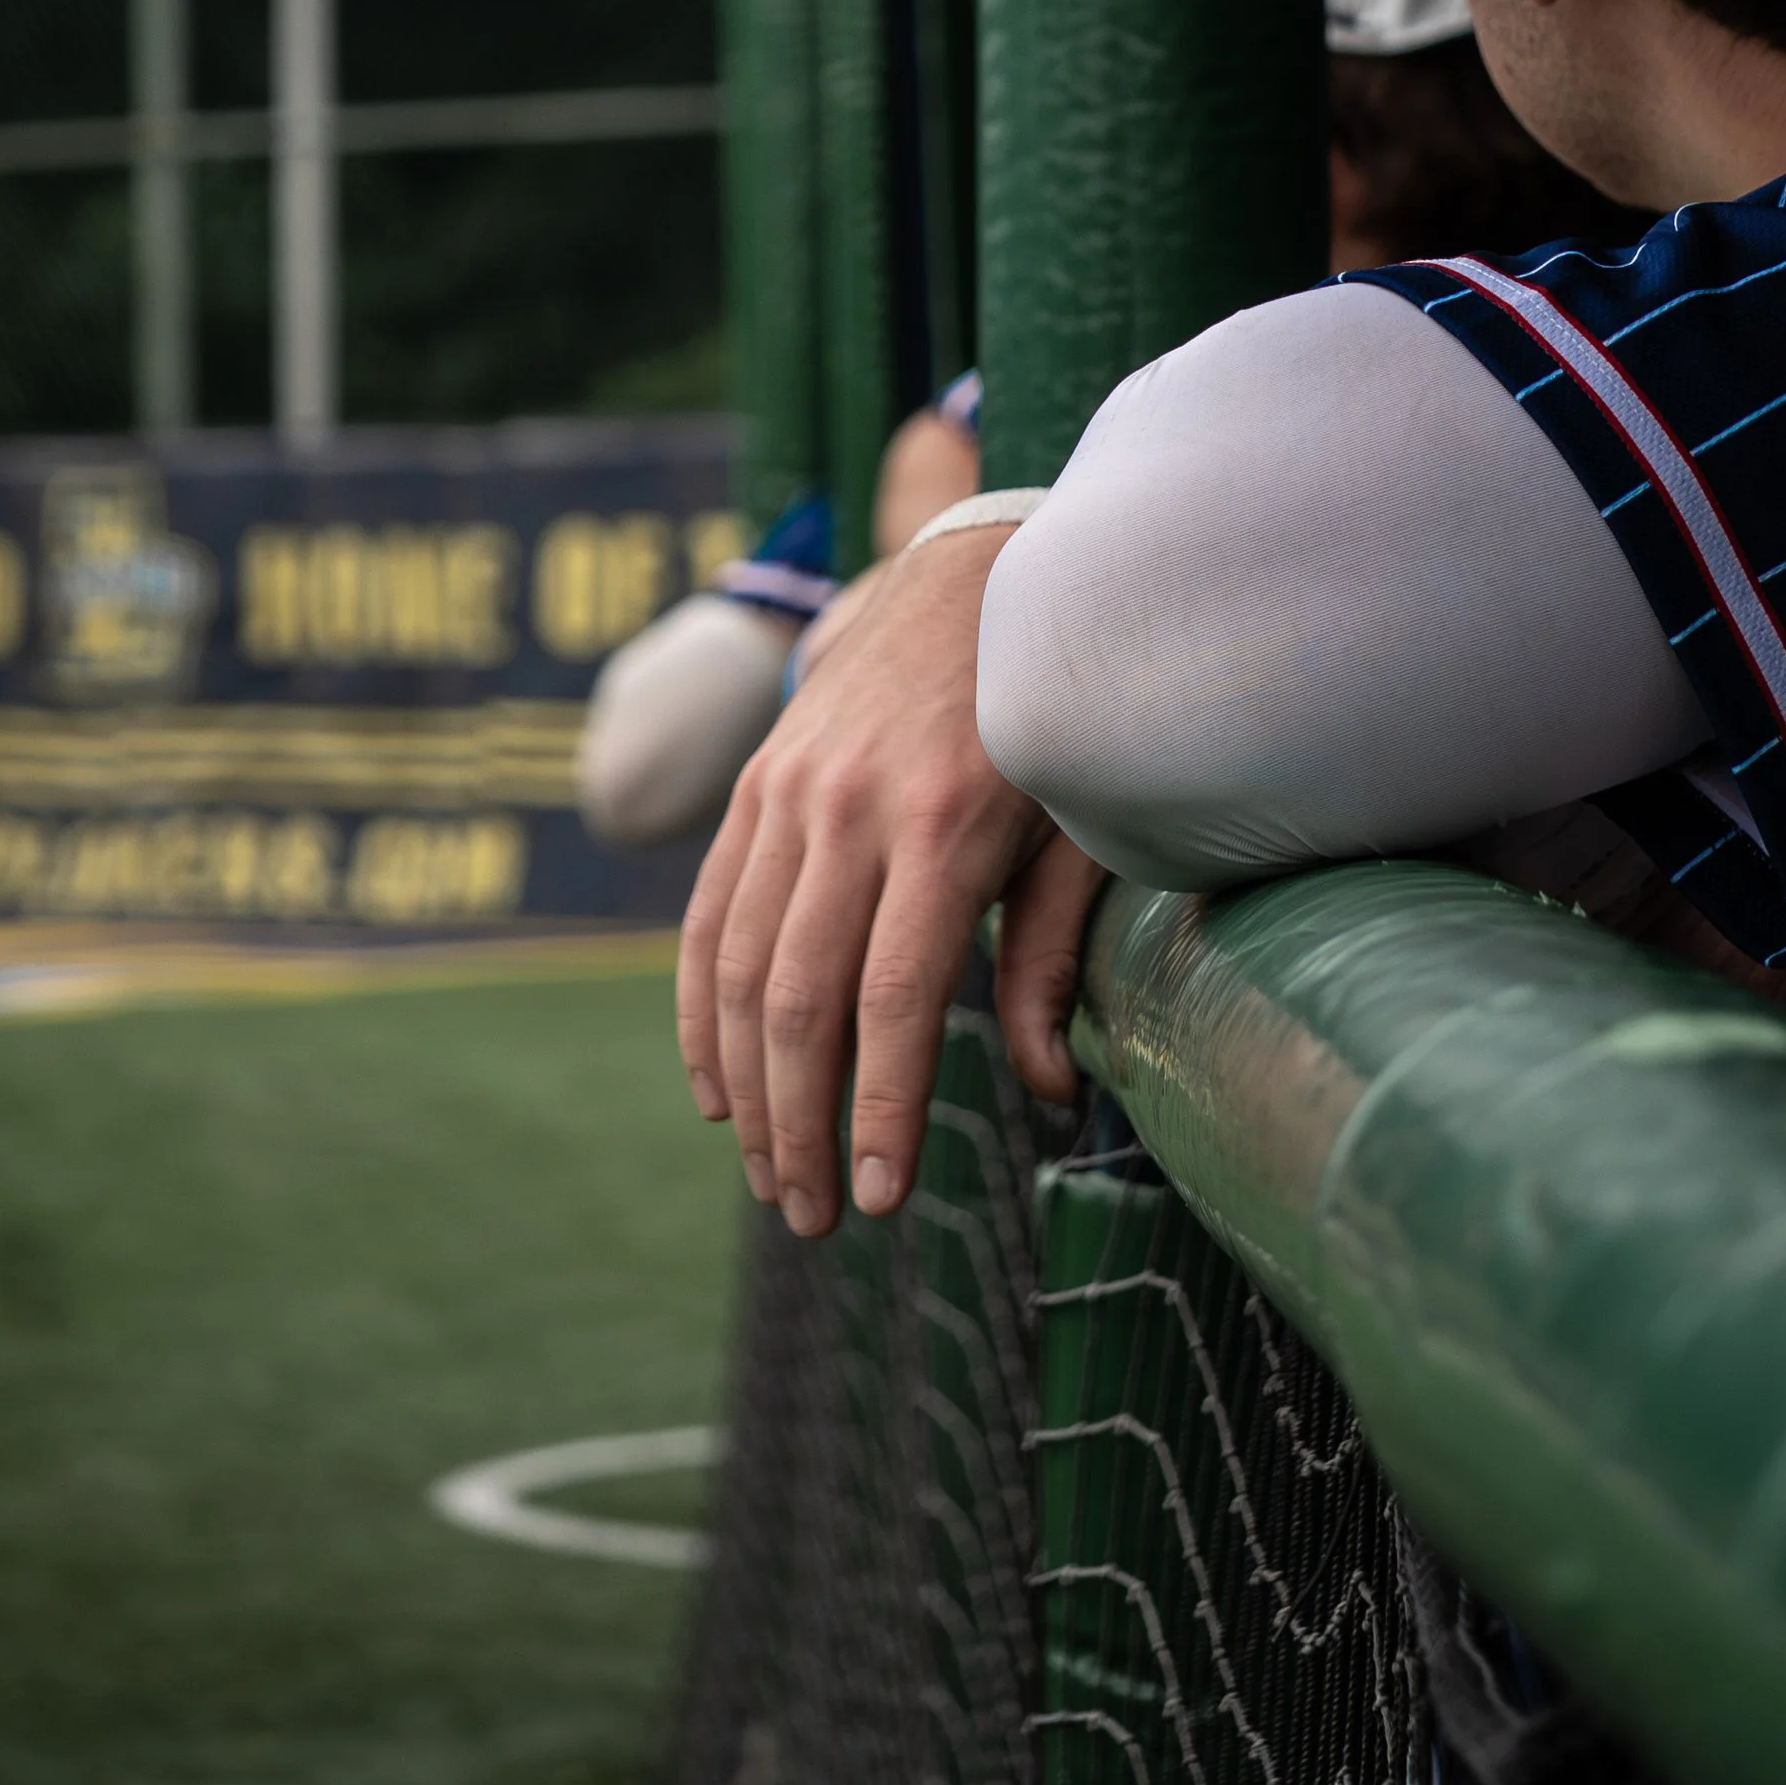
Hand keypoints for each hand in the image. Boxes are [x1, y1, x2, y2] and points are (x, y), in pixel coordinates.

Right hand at [676, 528, 1104, 1235]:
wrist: (977, 567)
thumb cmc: (1055, 715)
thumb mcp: (1083, 825)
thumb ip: (1051, 954)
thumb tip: (1045, 1088)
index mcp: (942, 824)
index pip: (896, 999)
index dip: (884, 1110)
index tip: (882, 1199)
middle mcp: (849, 809)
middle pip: (802, 999)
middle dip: (802, 1126)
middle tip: (816, 1217)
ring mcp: (789, 791)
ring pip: (739, 968)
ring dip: (748, 1089)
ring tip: (772, 1178)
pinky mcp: (758, 783)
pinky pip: (707, 914)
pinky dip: (702, 1011)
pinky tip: (718, 1089)